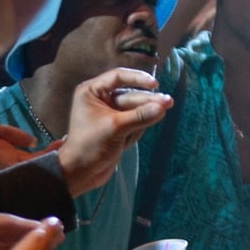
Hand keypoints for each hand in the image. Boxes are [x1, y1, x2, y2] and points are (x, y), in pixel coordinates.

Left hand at [58, 68, 171, 195]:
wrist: (81, 173)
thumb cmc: (90, 146)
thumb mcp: (115, 128)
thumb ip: (140, 116)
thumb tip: (163, 106)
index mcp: (92, 92)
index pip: (118, 77)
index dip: (137, 79)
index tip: (155, 84)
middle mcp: (101, 100)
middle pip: (131, 95)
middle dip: (148, 101)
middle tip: (168, 102)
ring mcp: (111, 114)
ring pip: (136, 109)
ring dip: (145, 115)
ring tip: (164, 110)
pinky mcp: (118, 128)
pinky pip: (135, 122)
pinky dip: (139, 129)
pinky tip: (133, 138)